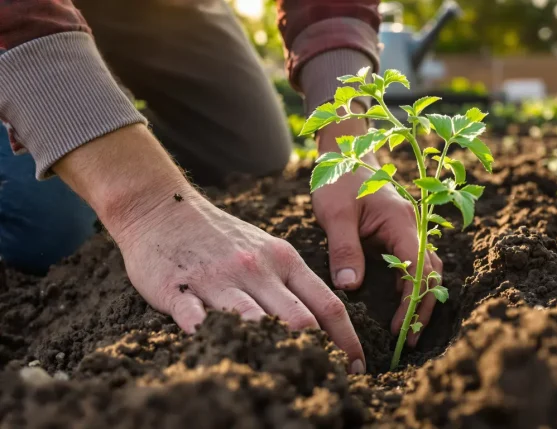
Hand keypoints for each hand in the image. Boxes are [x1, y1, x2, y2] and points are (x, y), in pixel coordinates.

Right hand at [54, 125, 364, 373]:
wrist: (161, 207)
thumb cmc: (221, 236)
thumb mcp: (267, 249)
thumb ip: (292, 285)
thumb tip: (321, 326)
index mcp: (284, 260)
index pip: (327, 304)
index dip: (346, 339)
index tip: (357, 365)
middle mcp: (257, 269)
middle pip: (298, 318)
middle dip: (317, 353)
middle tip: (325, 380)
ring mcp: (218, 278)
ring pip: (253, 321)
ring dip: (269, 351)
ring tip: (281, 379)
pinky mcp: (178, 288)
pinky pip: (196, 318)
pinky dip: (209, 337)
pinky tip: (218, 351)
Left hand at [312, 105, 442, 346]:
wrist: (344, 151)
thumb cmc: (339, 178)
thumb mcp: (335, 214)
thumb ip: (344, 249)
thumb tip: (351, 286)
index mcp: (401, 221)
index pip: (418, 268)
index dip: (412, 300)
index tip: (400, 327)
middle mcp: (412, 226)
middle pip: (431, 272)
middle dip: (423, 305)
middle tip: (408, 338)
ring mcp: (407, 229)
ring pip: (426, 268)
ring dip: (420, 297)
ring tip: (406, 327)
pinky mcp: (398, 233)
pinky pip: (412, 262)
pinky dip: (410, 284)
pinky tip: (398, 303)